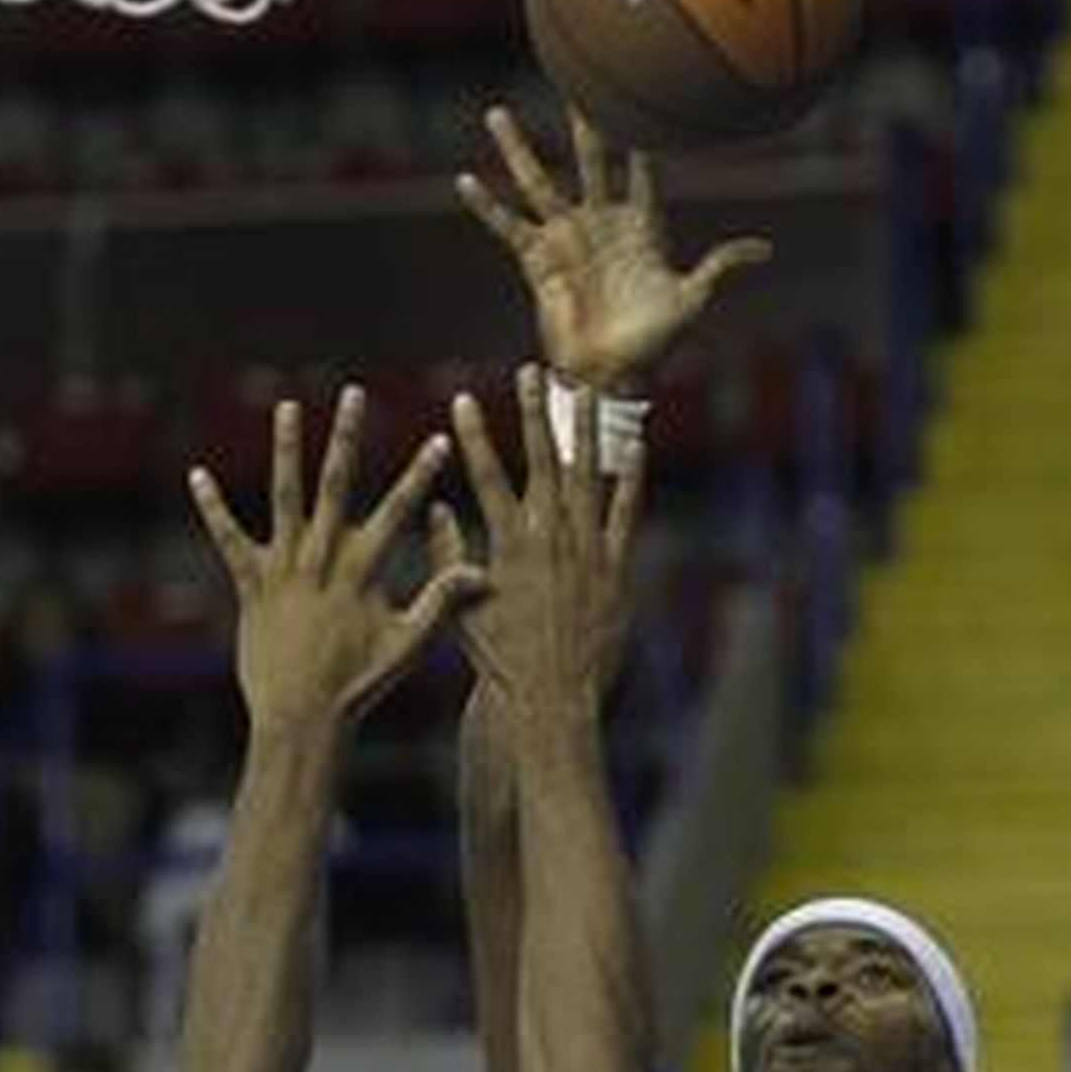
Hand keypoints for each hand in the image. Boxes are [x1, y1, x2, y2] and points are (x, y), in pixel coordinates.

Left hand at [190, 387, 484, 738]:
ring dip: (286, 449)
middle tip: (353, 393)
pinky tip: (197, 476)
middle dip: (348, 437)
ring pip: (284, 497)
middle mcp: (321, 559)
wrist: (302, 717)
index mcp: (362, 570)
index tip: (440, 440)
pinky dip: (213, 508)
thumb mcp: (406, 645)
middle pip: (336, 484)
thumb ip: (439, 602)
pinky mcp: (250, 585)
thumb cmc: (358, 686)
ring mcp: (284, 568)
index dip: (421, 474)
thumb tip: (479, 574)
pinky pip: (229, 540)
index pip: (399, 510)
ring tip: (287, 407)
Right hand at [437, 366, 644, 723]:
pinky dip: (630, 479)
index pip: (486, 475)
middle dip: (533, 413)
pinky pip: (626, 514)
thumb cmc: (500, 661)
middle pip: (541, 461)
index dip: (473, 436)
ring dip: (585, 431)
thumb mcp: (459, 609)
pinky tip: (635, 447)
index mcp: (506, 545)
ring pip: (587, 476)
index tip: (462, 399)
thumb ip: (445, 555)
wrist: (549, 698)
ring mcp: (586, 551)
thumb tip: (435, 508)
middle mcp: (548, 539)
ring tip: (585, 394)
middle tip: (531, 373)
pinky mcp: (616, 569)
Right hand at [457, 105, 769, 392]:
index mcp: (640, 227)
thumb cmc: (655, 342)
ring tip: (496, 114)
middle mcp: (600, 224)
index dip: (640, 138)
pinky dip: (487, 207)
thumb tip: (764, 252)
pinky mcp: (538, 262)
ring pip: (538, 183)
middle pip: (588, 160)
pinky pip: (508, 228)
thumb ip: (720, 268)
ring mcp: (566, 240)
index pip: (640, 171)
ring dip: (517, 150)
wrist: (613, 375)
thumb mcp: (692, 300)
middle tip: (575, 80)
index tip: (636, 95)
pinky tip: (464, 181)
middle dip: (583, 123)